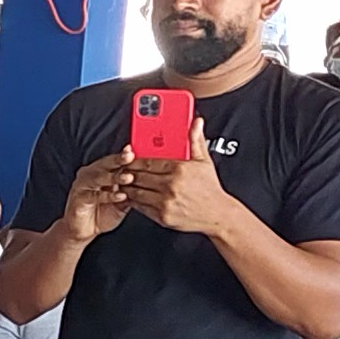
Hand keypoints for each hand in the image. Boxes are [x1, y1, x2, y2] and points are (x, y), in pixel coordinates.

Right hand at [59, 152, 140, 240]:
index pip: (114, 161)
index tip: (137, 152)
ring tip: (129, 177)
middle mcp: (90, 175)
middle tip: (130, 156)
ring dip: (114, 177)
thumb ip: (131, 189)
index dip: (125, 156)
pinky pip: (94, 195)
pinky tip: (120, 196)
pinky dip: (108, 195)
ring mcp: (82, 186)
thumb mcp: (122, 200)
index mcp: (101, 172)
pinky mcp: (78, 198)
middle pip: (105, 164)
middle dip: (119, 160)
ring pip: (98, 177)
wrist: (84, 231)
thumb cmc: (102, 213)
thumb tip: (149, 181)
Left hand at [122, 151, 247, 232]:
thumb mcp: (204, 161)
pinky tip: (130, 196)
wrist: (218, 214)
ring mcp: (165, 202)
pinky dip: (133, 201)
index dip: (134, 160)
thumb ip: (195, 140)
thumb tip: (196, 122)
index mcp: (180, 169)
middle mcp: (171, 185)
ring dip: (127, 187)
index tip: (128, 158)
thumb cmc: (210, 188)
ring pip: (136, 191)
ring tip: (123, 182)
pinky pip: (141, 206)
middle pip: (139, 176)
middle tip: (121, 170)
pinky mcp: (162, 216)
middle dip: (128, 172)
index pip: (148, 162)